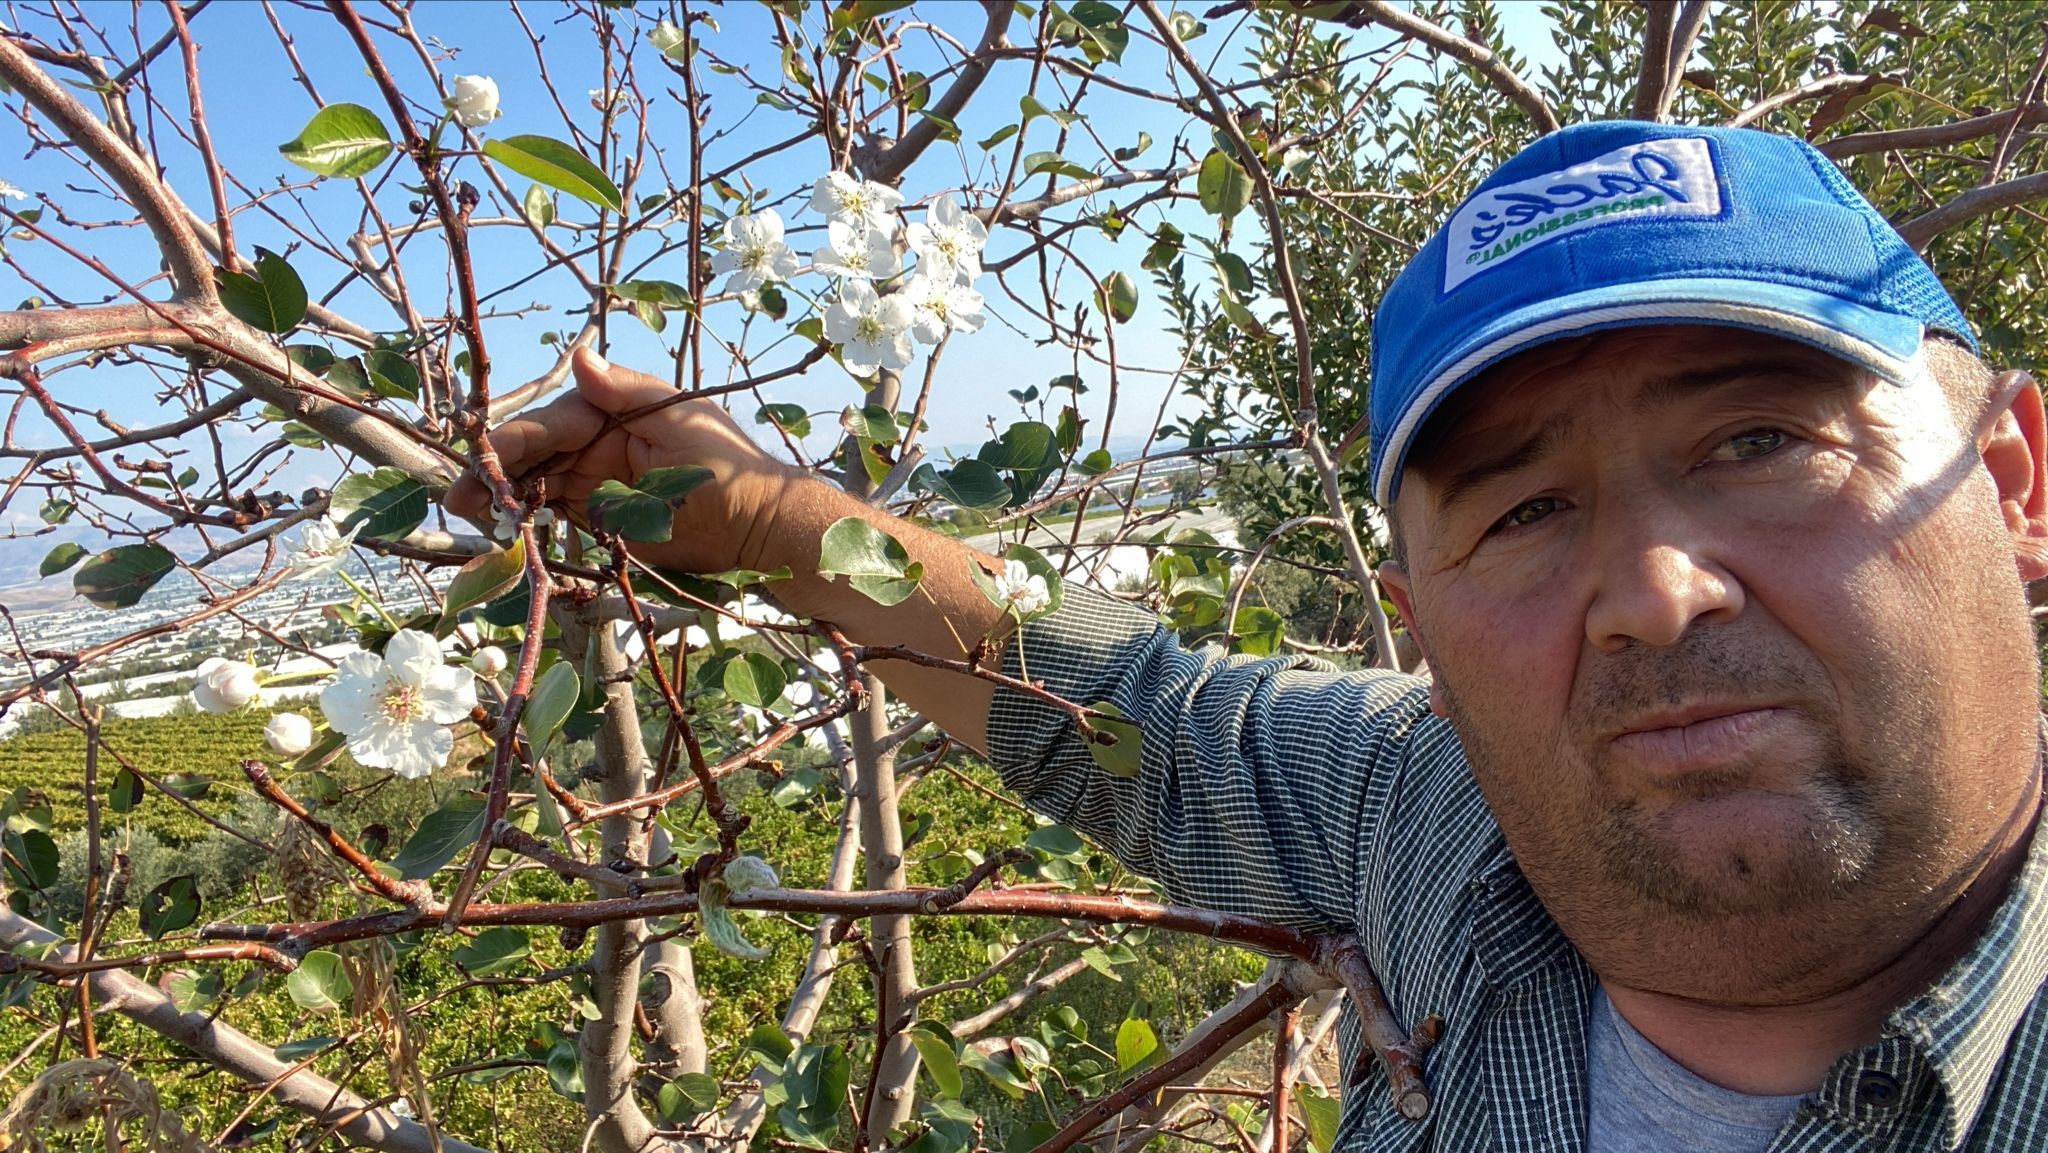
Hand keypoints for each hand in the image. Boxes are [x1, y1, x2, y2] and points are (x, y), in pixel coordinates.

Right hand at [445, 347, 795, 573]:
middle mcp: (594, 443)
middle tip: (457, 495)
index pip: (551, 424)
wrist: (755, 524)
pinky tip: (496, 529)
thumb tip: (578, 354)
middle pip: (532, 455)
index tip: (482, 456)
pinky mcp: (598, 517)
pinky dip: (523, 520)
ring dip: (499, 497)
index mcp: (610, 412)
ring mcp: (594, 482)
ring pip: (534, 484)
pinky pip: (552, 515)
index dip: (514, 440)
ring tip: (464, 512)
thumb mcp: (679, 417)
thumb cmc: (726, 462)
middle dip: (493, 472)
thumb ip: (624, 391)